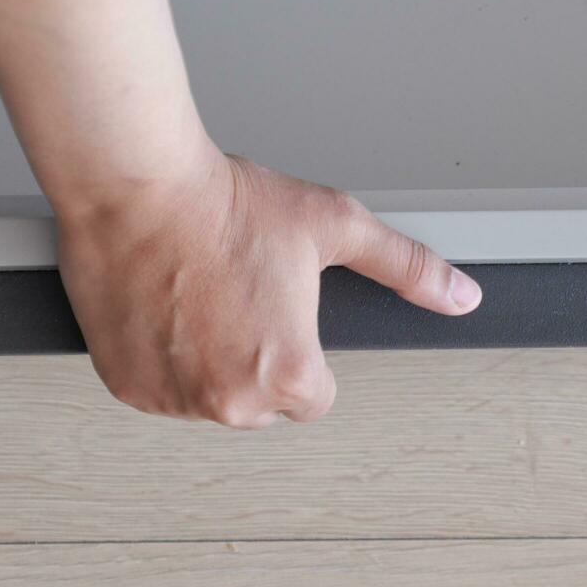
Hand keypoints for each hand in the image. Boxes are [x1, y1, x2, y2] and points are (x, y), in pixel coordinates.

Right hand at [57, 145, 482, 427]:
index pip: (314, 397)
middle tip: (234, 291)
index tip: (278, 311)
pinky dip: (160, 358)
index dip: (299, 349)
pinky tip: (162, 304)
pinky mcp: (128, 388)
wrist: (137, 185)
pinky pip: (157, 388)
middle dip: (251, 357)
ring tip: (195, 291)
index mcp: (287, 374)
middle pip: (259, 401)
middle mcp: (230, 400)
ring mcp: (173, 399)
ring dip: (204, 360)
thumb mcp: (332, 224)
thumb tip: (458, 293)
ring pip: (206, 396)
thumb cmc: (224, 203)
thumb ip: (404, 267)